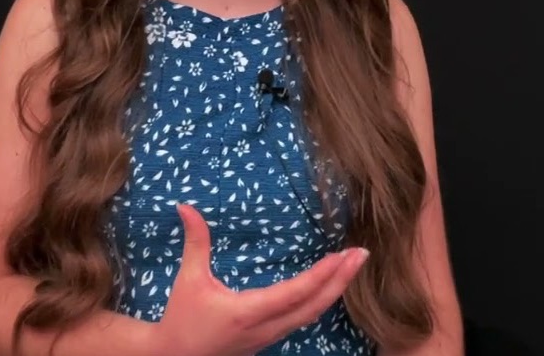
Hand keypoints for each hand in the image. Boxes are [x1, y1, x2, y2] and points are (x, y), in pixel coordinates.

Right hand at [148, 203, 369, 355]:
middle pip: (314, 306)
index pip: (295, 293)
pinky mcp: (268, 338)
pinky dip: (320, 301)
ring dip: (334, 291)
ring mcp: (270, 336)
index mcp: (249, 312)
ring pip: (311, 315)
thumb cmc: (182, 319)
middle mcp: (266, 327)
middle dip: (341, 281)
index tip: (342, 255)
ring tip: (350, 267)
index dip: (321, 275)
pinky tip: (327, 287)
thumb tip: (186, 206)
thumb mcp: (189, 279)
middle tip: (361, 255)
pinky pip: (302, 319)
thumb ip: (195, 242)